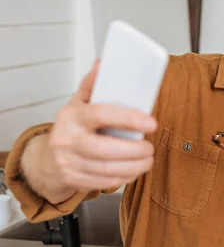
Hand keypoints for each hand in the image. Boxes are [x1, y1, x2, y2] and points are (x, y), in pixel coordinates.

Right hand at [48, 60, 157, 192]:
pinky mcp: (73, 179)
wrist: (48, 157)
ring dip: (133, 167)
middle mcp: (66, 139)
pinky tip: (133, 171)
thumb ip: (94, 85)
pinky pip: (103, 182)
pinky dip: (123, 178)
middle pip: (104, 150)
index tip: (151, 123)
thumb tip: (104, 63)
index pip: (102, 115)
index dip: (129, 119)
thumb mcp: (80, 102)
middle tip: (150, 148)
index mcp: (72, 116)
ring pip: (106, 170)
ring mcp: (67, 162)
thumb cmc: (73, 127)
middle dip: (134, 151)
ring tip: (147, 160)